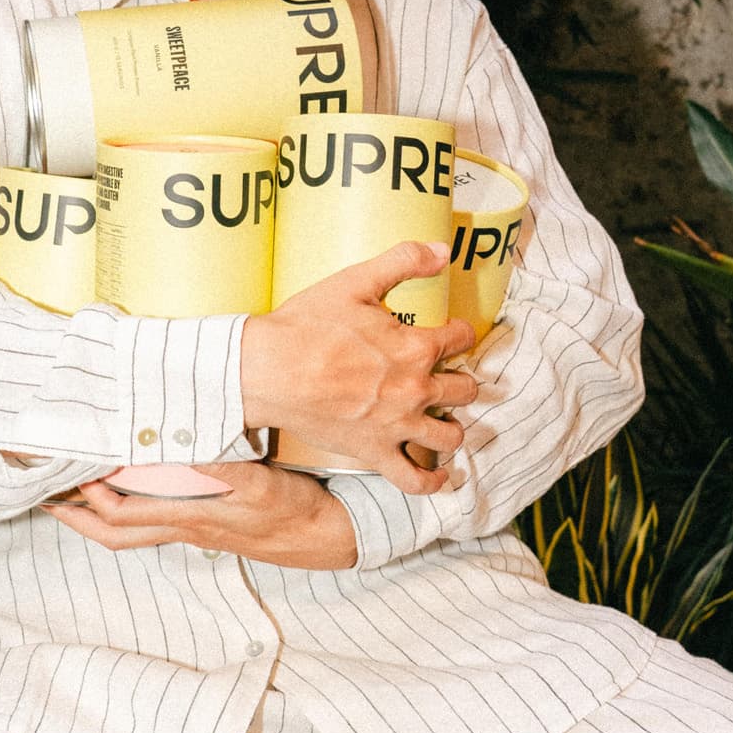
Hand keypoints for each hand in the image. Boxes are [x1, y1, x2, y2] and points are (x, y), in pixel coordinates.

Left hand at [43, 461, 357, 570]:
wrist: (322, 536)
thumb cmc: (291, 508)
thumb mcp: (254, 481)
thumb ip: (212, 466)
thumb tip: (165, 451)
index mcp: (189, 516)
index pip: (122, 509)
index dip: (88, 493)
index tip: (67, 466)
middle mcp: (184, 527)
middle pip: (114, 531)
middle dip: (75, 516)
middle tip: (45, 491)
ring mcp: (193, 530)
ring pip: (130, 531)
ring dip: (95, 517)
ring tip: (69, 496)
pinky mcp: (204, 526)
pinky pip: (153, 523)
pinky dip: (129, 510)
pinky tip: (125, 493)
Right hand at [240, 241, 477, 494]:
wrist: (267, 370)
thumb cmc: (307, 325)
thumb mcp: (355, 281)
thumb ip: (403, 261)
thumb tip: (443, 250)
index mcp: (417, 347)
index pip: (462, 339)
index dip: (458, 332)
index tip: (449, 333)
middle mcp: (416, 390)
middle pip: (465, 389)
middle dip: (460, 380)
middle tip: (445, 376)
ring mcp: (397, 426)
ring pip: (451, 436)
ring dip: (452, 426)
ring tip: (441, 418)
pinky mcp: (374, 452)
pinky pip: (415, 479)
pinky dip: (432, 481)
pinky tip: (438, 475)